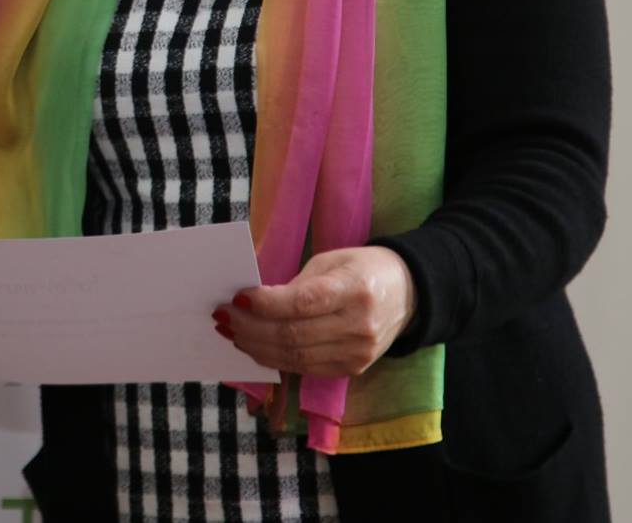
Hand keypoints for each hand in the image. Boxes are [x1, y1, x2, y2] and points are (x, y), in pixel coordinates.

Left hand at [216, 247, 415, 377]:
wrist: (409, 293)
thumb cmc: (361, 269)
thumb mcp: (331, 262)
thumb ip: (295, 284)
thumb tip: (251, 303)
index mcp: (354, 289)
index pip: (302, 303)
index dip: (265, 304)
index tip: (236, 299)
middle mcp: (359, 326)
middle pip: (293, 335)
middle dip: (250, 328)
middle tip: (222, 318)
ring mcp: (357, 353)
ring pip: (295, 358)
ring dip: (256, 347)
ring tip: (232, 333)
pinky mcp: (352, 369)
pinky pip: (305, 368)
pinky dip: (274, 359)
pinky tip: (255, 346)